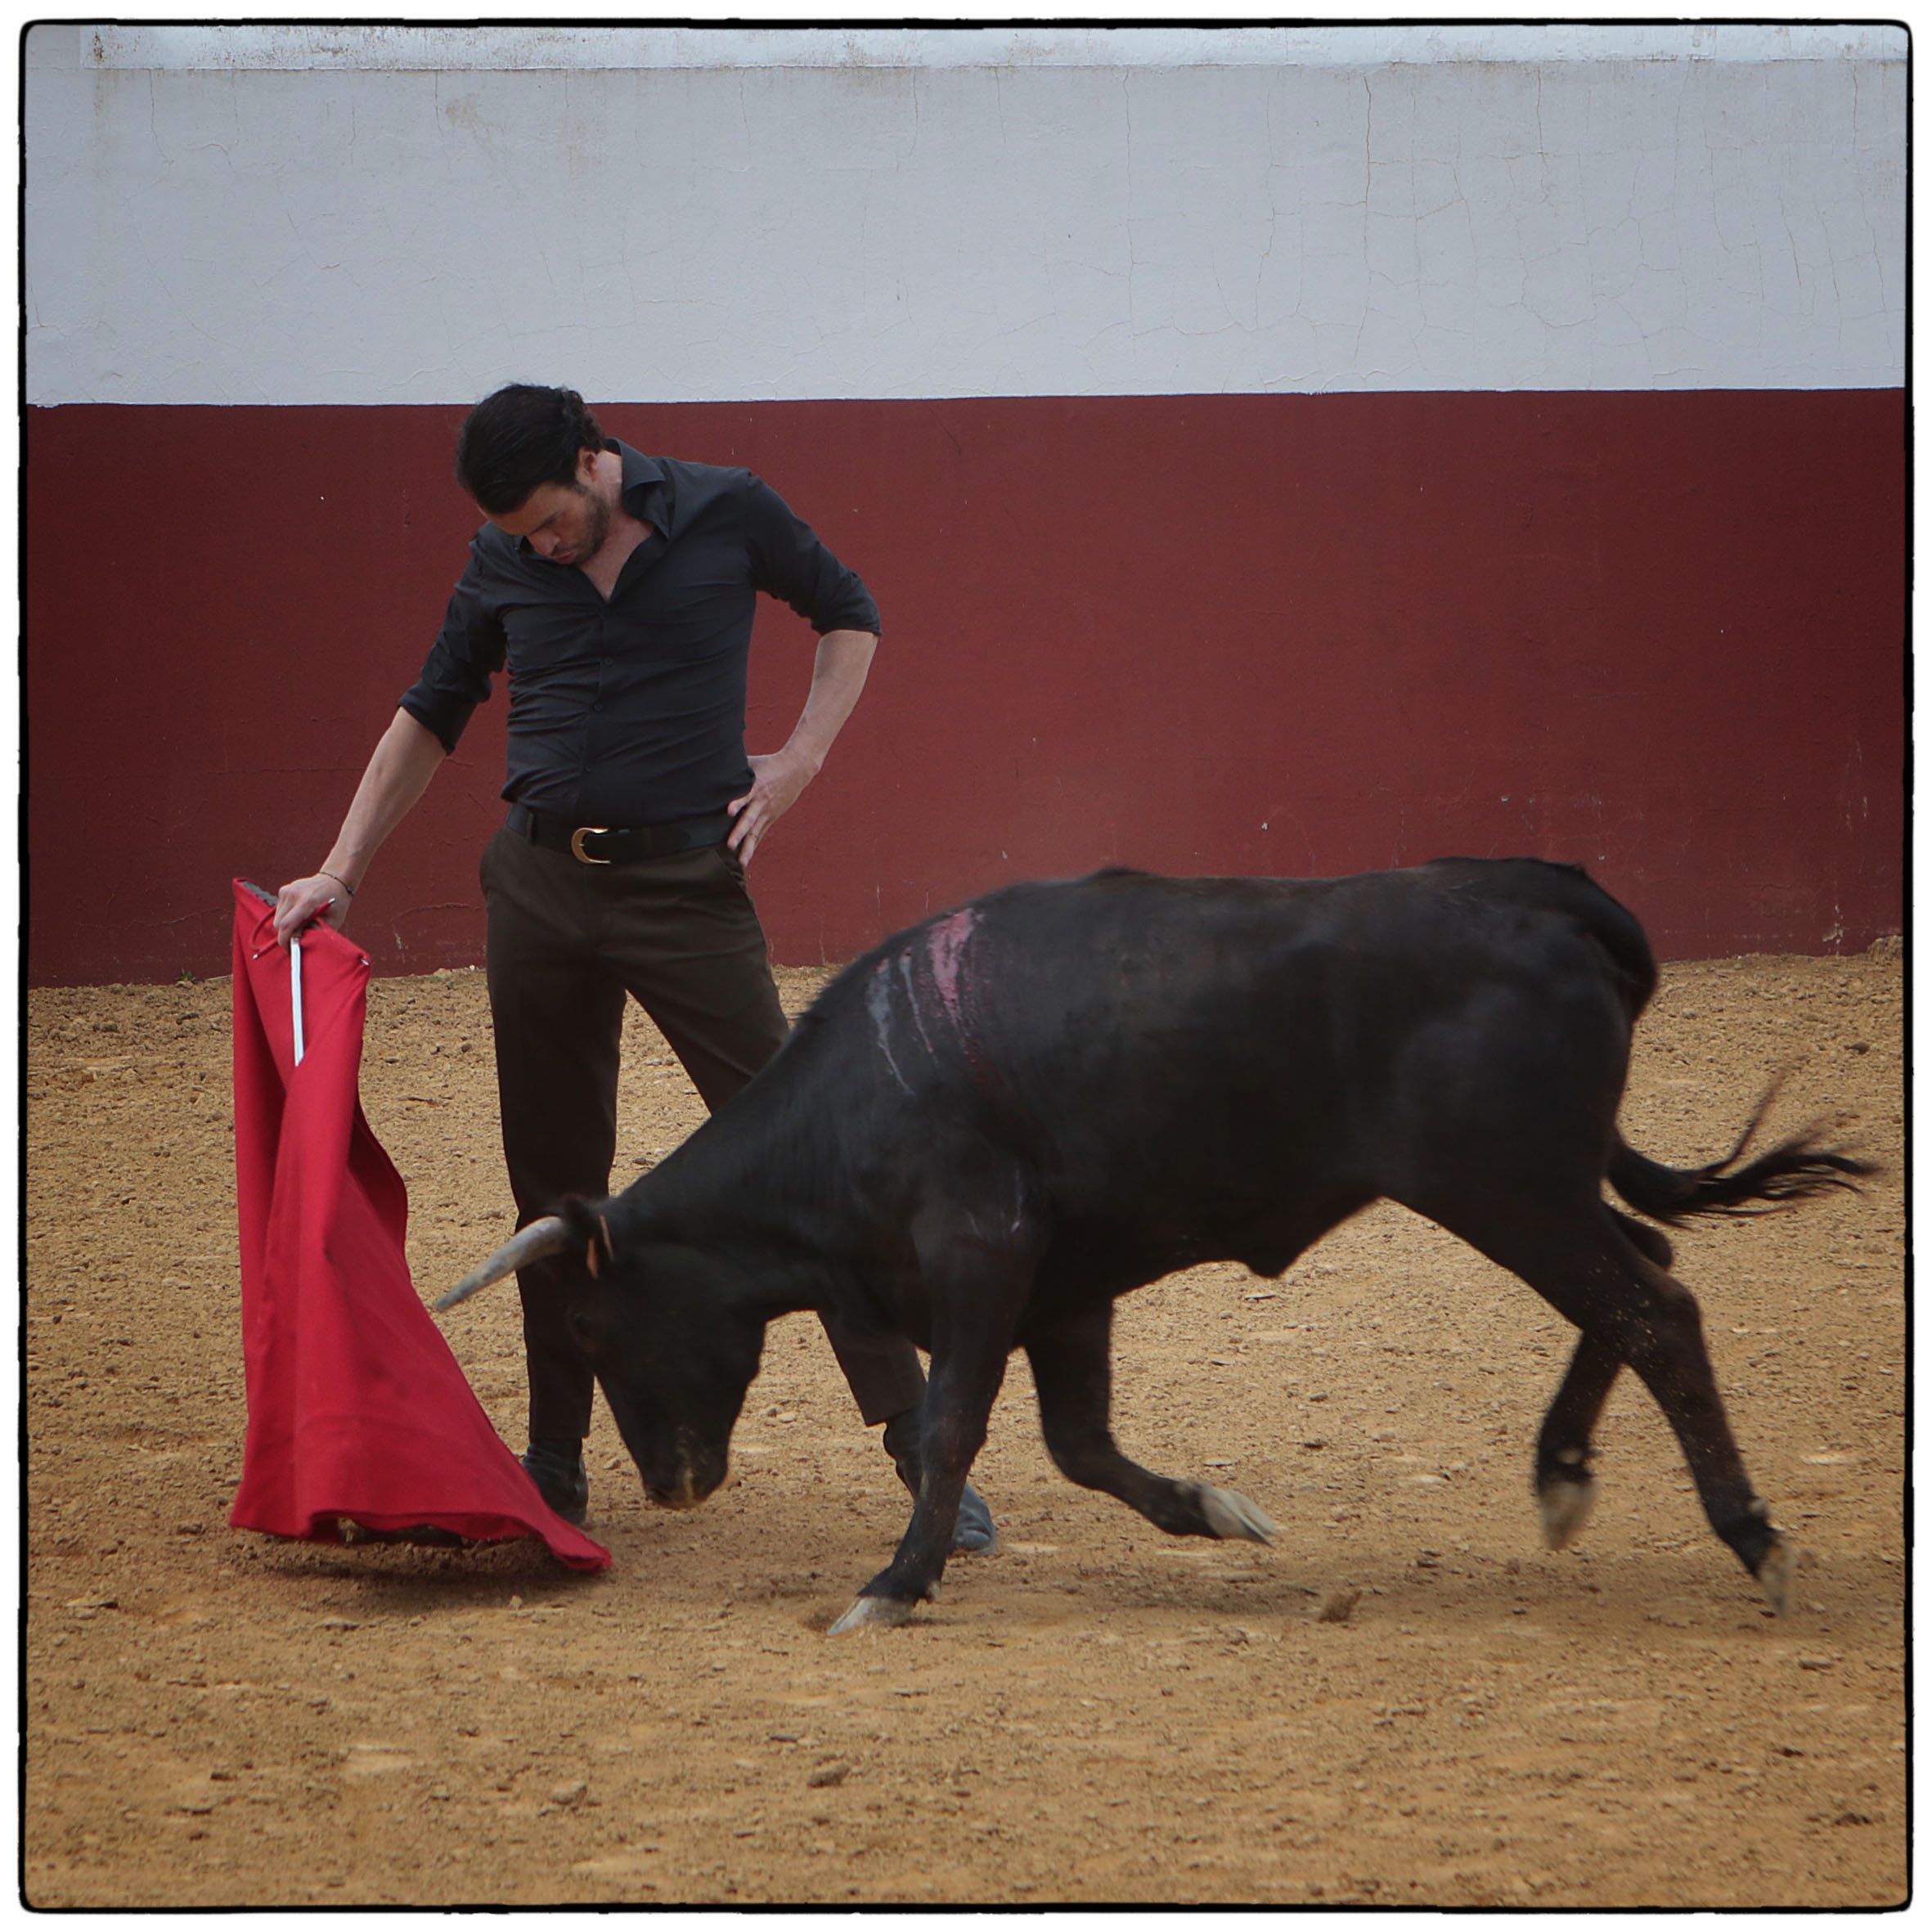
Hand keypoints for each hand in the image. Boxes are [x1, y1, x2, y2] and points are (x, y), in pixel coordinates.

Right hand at [274, 873, 351, 948]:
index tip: (289, 951)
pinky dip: (286, 917)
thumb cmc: (336, 903)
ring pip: (277, 918)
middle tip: (295, 943)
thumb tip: (299, 942)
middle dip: (285, 936)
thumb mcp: (333, 921)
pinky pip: (279, 910)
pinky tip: (299, 915)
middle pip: (279, 924)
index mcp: (307, 902)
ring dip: (286, 926)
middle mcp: (294, 894)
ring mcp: (287, 890)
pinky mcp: (283, 890)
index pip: (287, 925)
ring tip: (301, 926)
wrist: (334, 880)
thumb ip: (316, 932)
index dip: (285, 941)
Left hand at [726, 748, 816, 864]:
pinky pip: (760, 834)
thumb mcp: (751, 763)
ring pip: (756, 833)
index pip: (745, 796)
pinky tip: (745, 859)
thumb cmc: (768, 764)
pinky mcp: (771, 818)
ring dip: (748, 848)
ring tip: (741, 862)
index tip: (728, 812)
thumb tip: (712, 767)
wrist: (796, 769)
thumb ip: (734, 769)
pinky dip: (753, 846)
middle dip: (739, 833)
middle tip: (730, 845)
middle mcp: (761, 802)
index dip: (737, 803)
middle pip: (749, 819)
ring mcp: (767, 812)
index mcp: (756, 787)